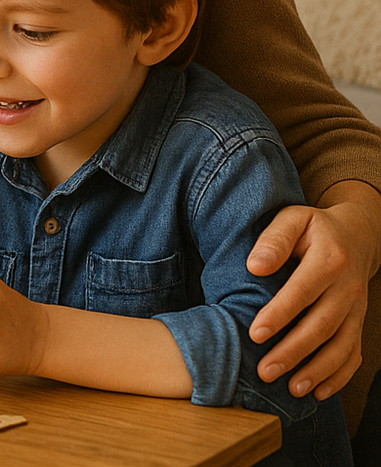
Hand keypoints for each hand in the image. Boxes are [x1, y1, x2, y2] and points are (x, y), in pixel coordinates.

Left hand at [246, 185, 380, 399]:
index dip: (280, 315)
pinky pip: (353, 354)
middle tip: (265, 372)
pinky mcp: (358, 323)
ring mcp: (357, 309)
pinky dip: (339, 376)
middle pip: (322, 325)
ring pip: (340, 346)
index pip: (302, 292)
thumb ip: (273, 240)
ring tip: (291, 389)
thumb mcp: (293, 220)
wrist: (357, 235)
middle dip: (293, 352)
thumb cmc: (314, 228)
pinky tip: (319, 392)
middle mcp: (348, 288)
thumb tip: (254, 266)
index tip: (255, 334)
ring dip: (317, 370)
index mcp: (330, 260)